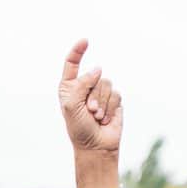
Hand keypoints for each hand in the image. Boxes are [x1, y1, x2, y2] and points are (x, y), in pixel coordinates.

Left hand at [58, 39, 122, 155]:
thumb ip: (82, 84)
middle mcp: (85, 87)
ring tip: (97, 117)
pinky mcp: (114, 100)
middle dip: (93, 95)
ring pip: (107, 83)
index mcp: (70, 87)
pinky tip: (105, 119)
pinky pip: (116, 94)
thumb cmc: (79, 128)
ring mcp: (100, 93)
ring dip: (102, 103)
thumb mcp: (72, 105)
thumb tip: (98, 69)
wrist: (95, 146)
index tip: (85, 41)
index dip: (78, 51)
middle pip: (94, 75)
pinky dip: (111, 107)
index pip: (72, 63)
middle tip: (89, 112)